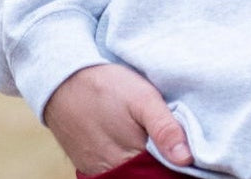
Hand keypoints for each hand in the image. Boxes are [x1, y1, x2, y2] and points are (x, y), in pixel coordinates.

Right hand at [44, 62, 192, 175]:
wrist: (63, 80)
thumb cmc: (106, 86)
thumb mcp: (142, 98)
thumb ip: (164, 128)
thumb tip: (186, 158)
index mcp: (130, 159)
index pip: (163, 173)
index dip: (176, 163)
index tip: (187, 150)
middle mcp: (113, 172)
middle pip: (147, 175)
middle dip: (162, 164)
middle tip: (169, 140)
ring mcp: (98, 171)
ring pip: (132, 174)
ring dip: (144, 162)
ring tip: (149, 138)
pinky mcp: (89, 166)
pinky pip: (115, 171)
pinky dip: (128, 161)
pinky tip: (133, 143)